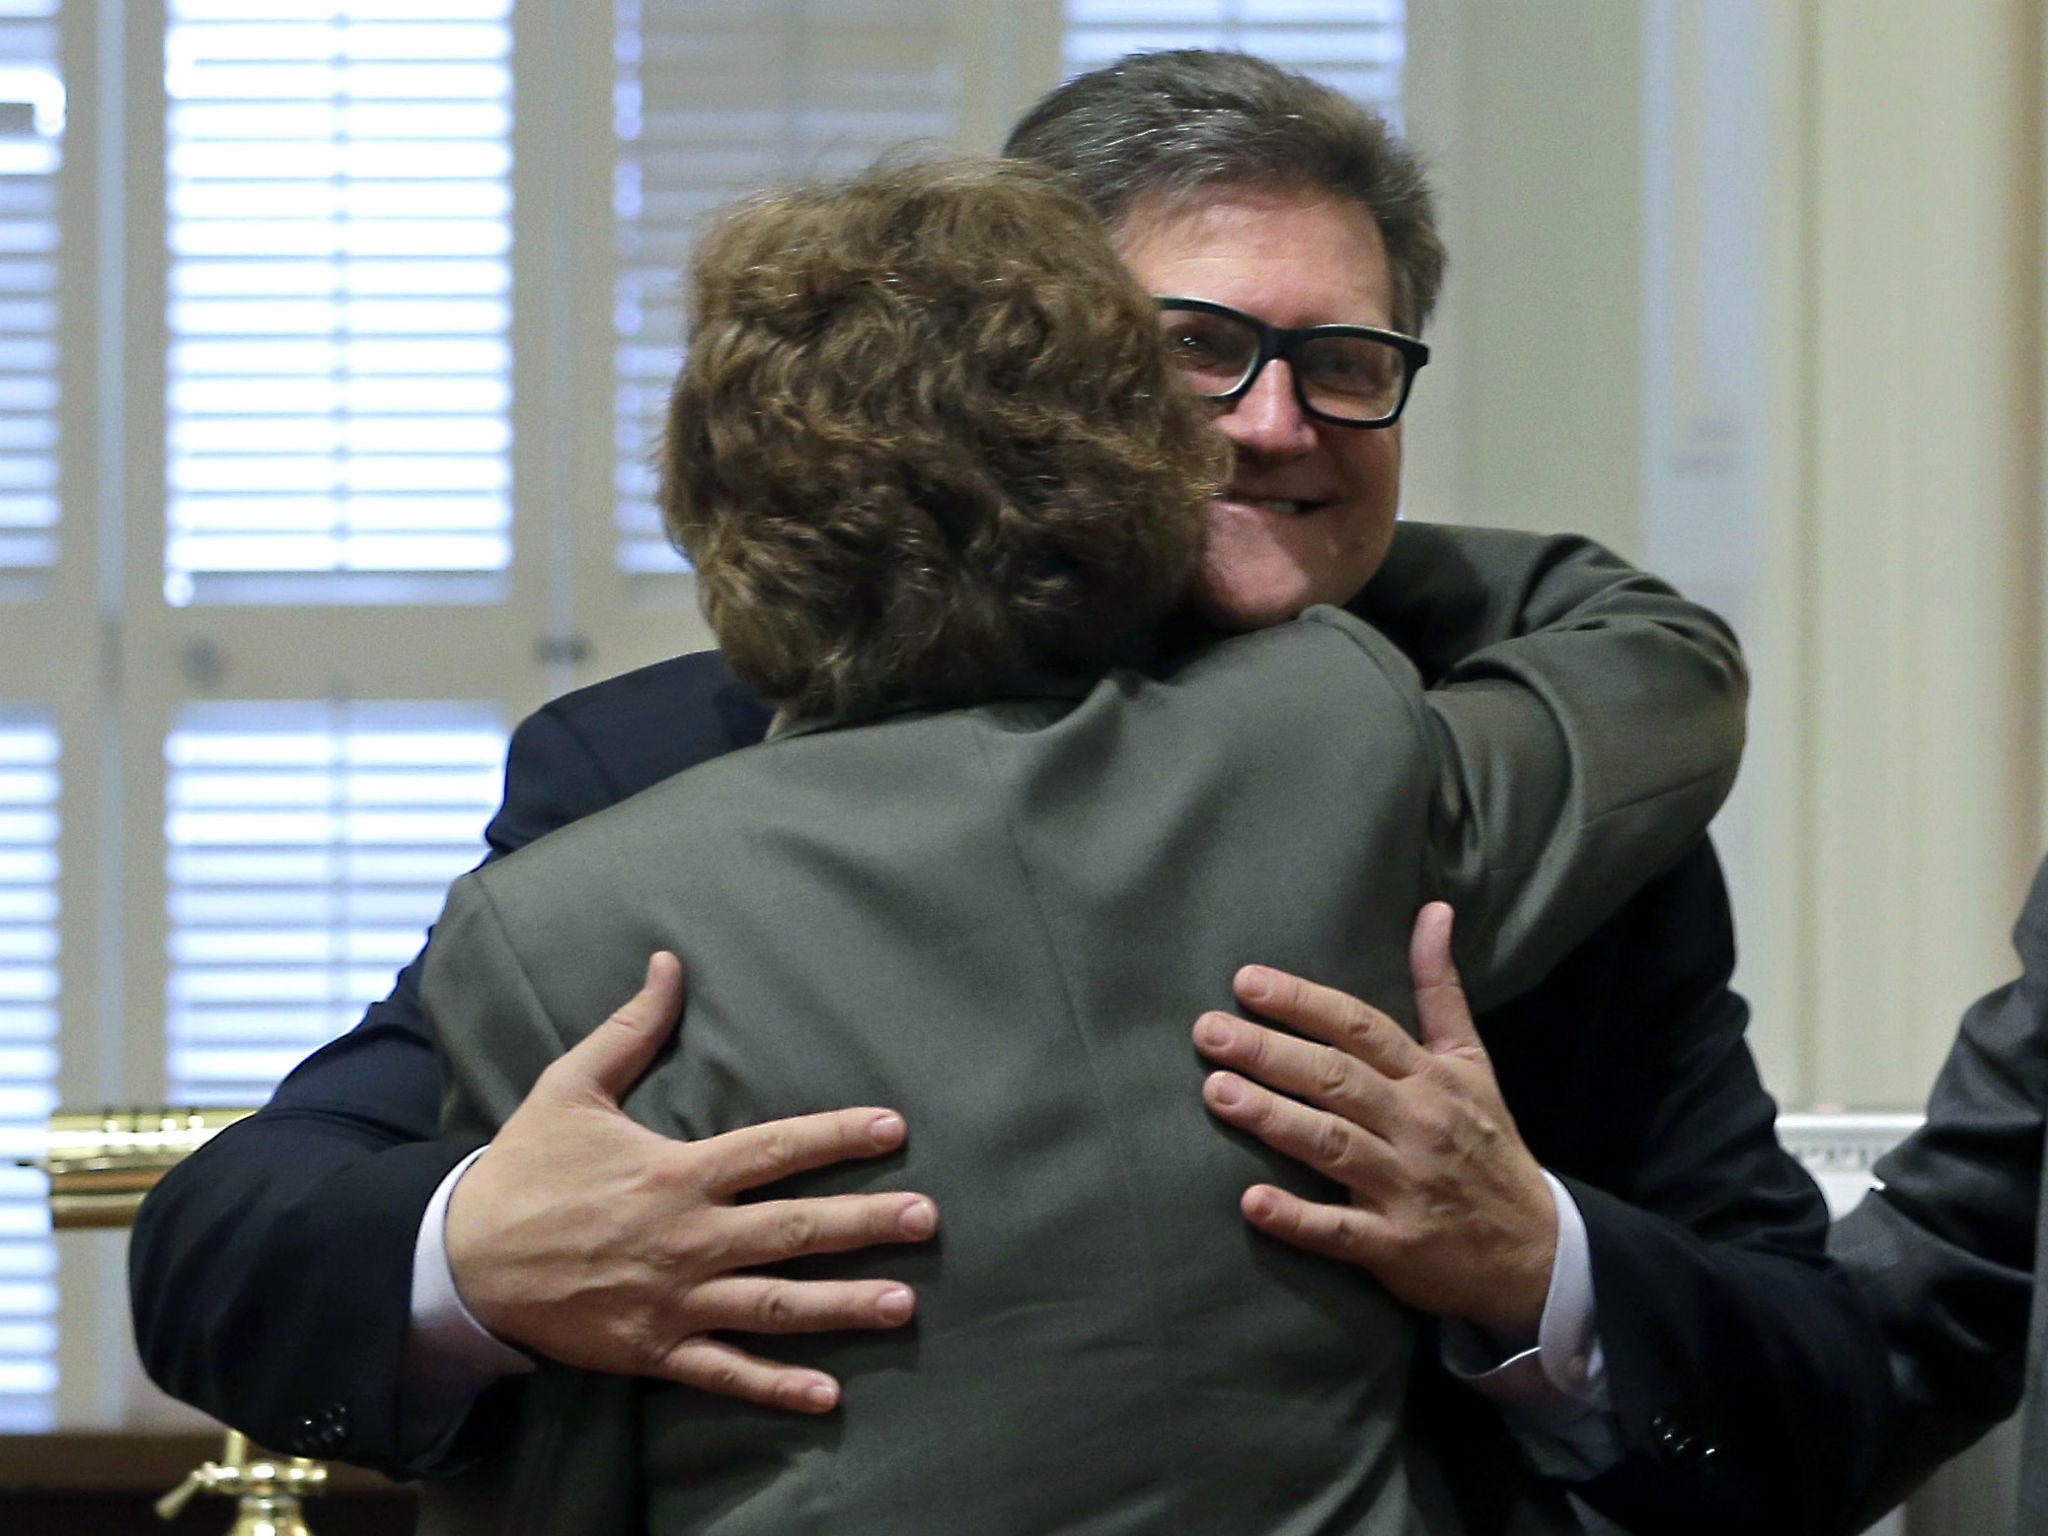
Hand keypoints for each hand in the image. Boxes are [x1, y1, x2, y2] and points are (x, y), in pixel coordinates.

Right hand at [445, 952, 936, 1411]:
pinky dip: (775, 1387)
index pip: (774, 1149)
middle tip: (927, 1220)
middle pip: (793, 1229)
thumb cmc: (524, 1168)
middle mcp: (687, 1237)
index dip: (837, 1136)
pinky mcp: (654, 1350)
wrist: (460, 1259)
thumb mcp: (570, 1086)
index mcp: (677, 1172)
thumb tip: (668, 960)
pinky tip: (828, 1395)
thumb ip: (631, 1028)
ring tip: (905, 1304)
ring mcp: (674, 1299)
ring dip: (843, 1306)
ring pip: (774, 1305)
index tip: (895, 1127)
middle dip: (865, 1224)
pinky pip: (724, 1371)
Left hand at [1191, 903, 1554, 1338]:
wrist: (1535, 1250)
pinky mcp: (1397, 1245)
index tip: (1246, 982)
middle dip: (1270, 1053)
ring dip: (1273, 1118)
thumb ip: (1440, 989)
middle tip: (1208, 1031)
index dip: (1304, 1004)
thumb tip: (1433, 909)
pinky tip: (1252, 1202)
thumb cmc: (1485, 1143)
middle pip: (1337, 1079)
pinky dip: (1298, 1218)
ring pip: (1332, 1145)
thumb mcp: (1472, 1062)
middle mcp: (1418, 1124)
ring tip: (1216, 1092)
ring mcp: (1407, 1186)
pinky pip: (1342, 1231)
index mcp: (1429, 1078)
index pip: (1360, 1028)